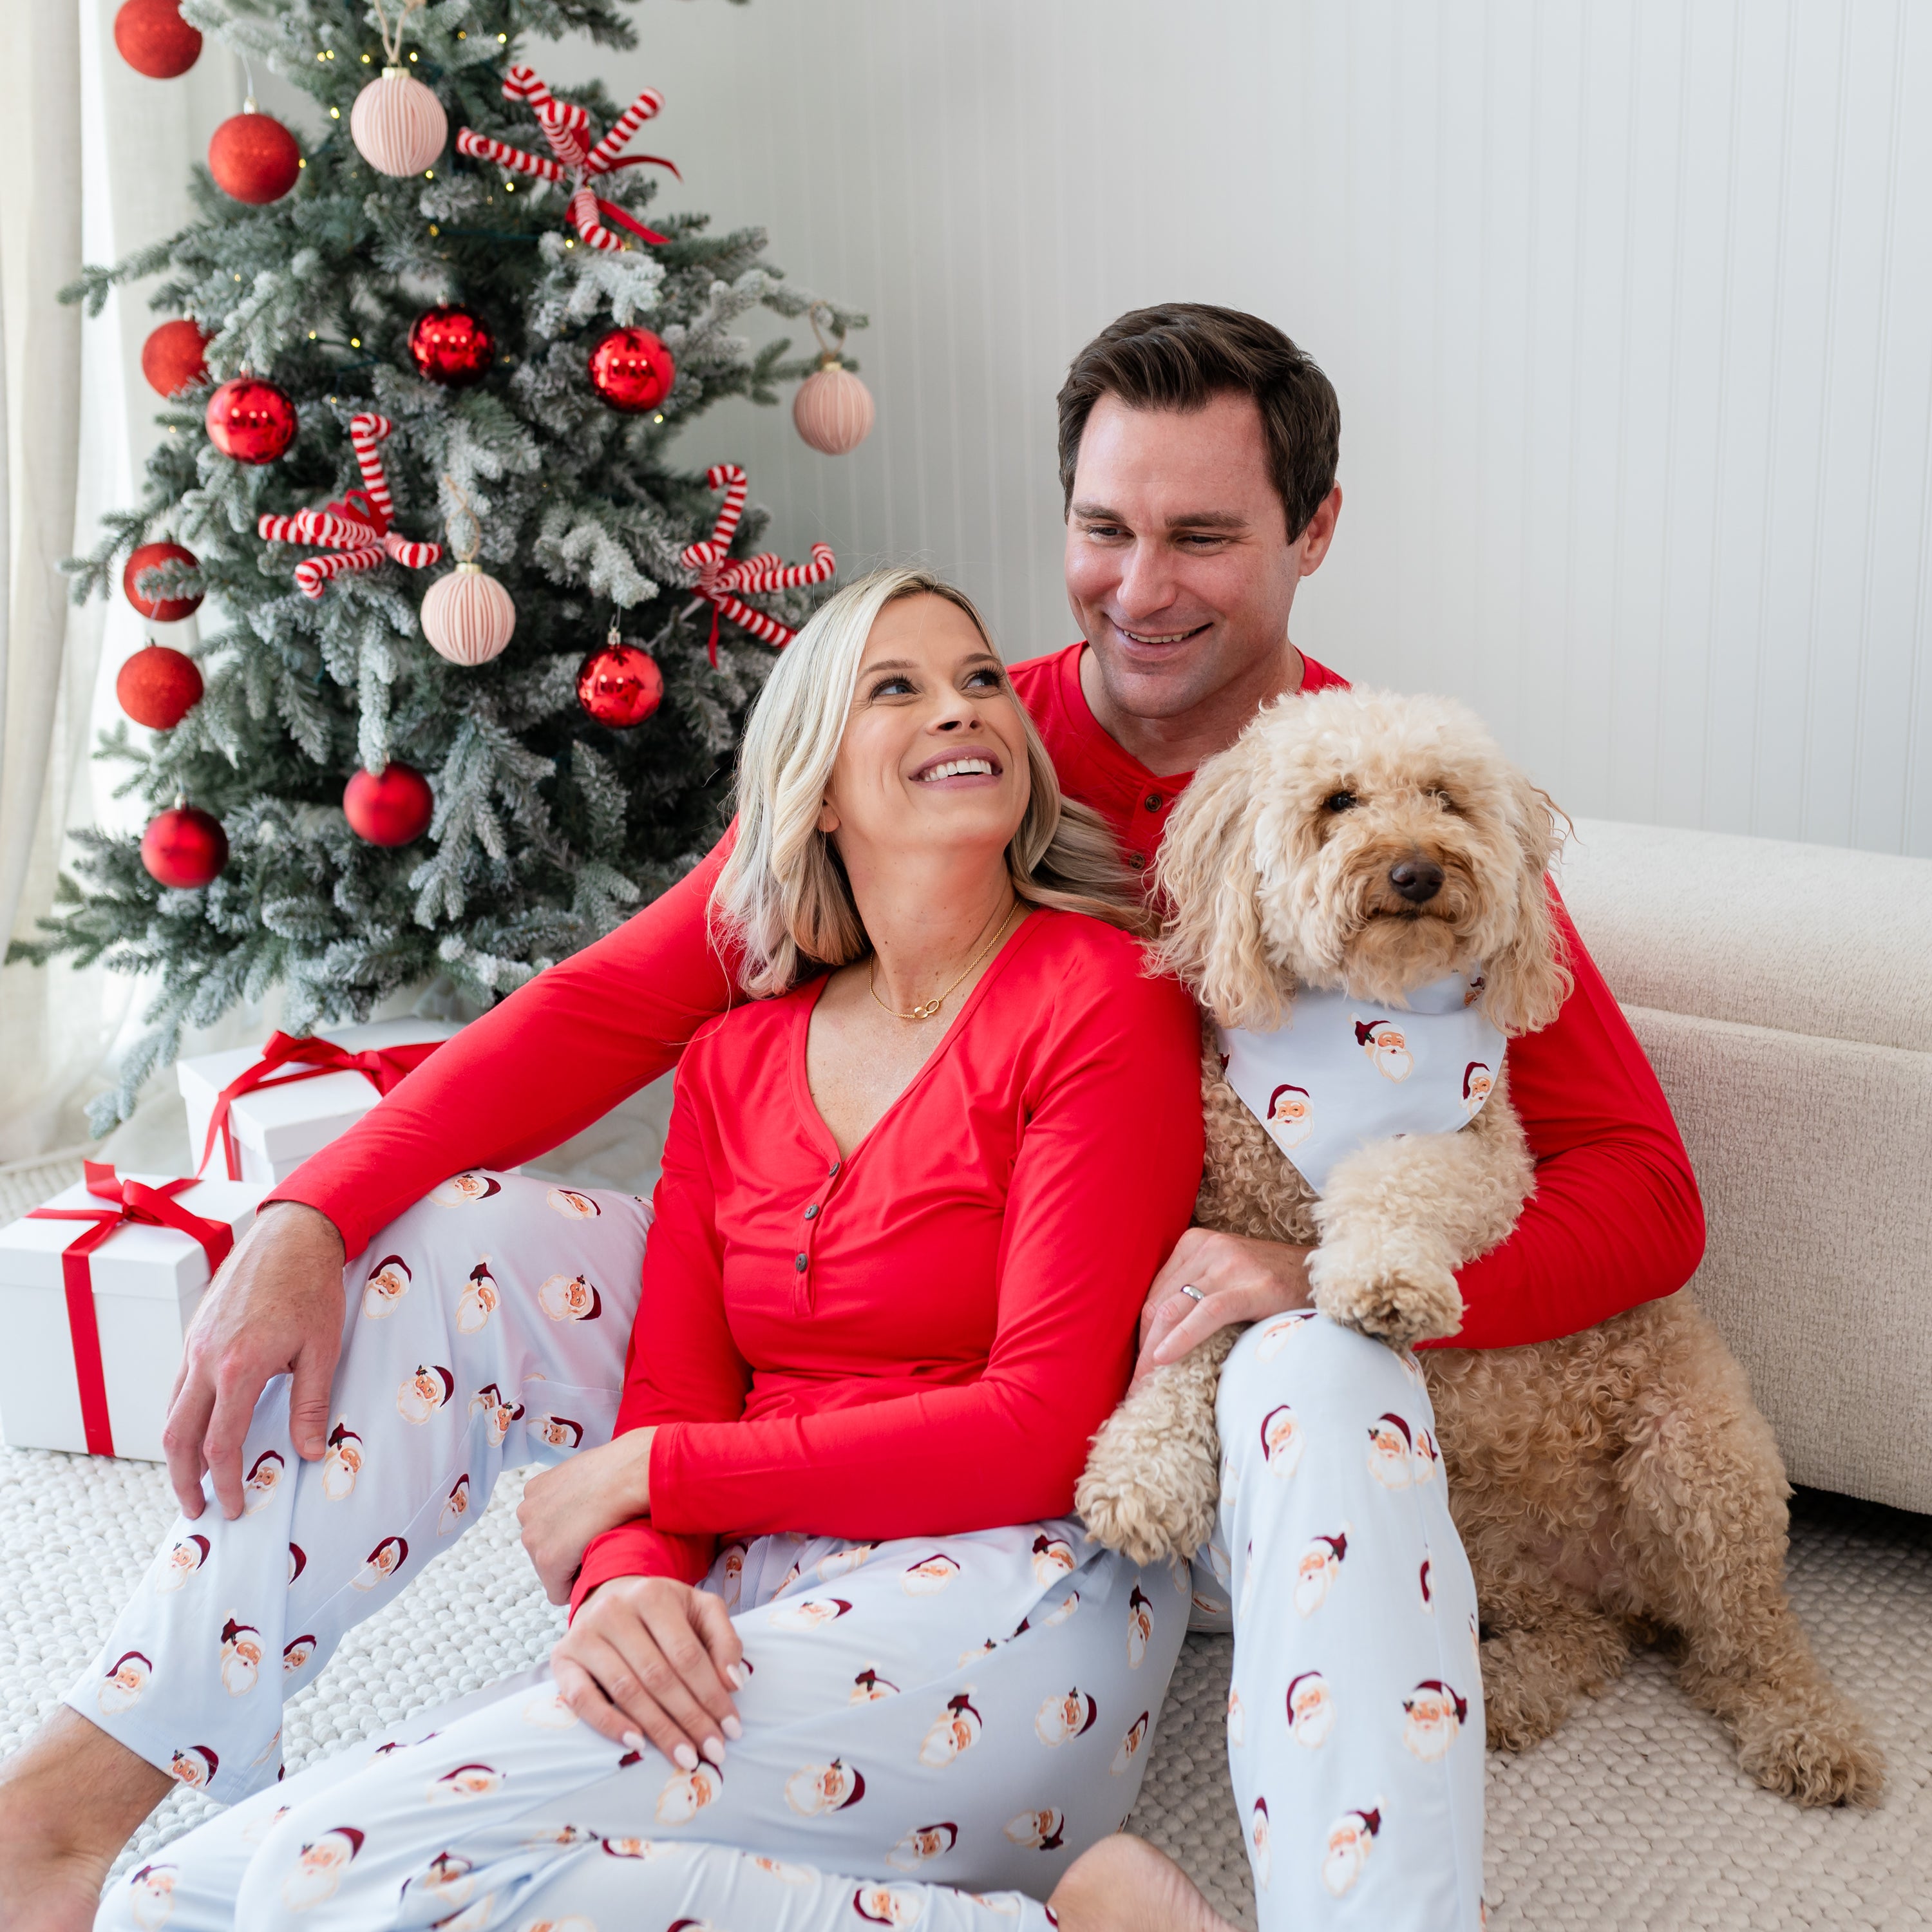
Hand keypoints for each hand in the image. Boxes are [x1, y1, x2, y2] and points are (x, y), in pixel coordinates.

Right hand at [163, 1200, 345, 1519]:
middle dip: (183, 1481)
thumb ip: (310, 1404)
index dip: (225, 1484)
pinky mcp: (194, 1333)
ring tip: (195, 1480)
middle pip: (178, 1437)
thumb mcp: (322, 1349)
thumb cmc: (313, 1288)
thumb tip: (310, 1454)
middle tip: (198, 1510)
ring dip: (179, 1452)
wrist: (292, 1234)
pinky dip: (183, 1417)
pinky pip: (179, 1387)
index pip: (221, 1445)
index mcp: (239, 1367)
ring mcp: (194, 1345)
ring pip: (171, 1412)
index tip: (233, 1508)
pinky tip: (201, 1430)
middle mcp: (205, 1360)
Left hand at [518, 1430, 655, 1605]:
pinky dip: (576, 1587)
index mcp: (535, 1489)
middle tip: (597, 1541)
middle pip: (545, 1548)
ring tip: (599, 1550)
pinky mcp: (548, 1560)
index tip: (590, 1532)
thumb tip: (584, 1505)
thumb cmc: (619, 1468)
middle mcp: (526, 1512)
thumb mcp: (585, 1473)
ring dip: (572, 1567)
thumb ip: (573, 1493)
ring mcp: (533, 1536)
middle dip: (568, 1551)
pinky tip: (596, 1567)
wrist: (629, 1474)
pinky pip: (558, 1591)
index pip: (545, 1526)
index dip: (571, 1535)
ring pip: (550, 1571)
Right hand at [553, 1575, 744, 1764]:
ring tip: (685, 1756)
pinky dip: (609, 1724)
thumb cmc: (662, 1611)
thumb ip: (724, 1639)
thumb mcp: (700, 1610)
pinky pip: (582, 1699)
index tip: (733, 1728)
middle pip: (659, 1676)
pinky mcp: (562, 1659)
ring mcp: (585, 1634)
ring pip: (626, 1691)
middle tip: (714, 1752)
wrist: (609, 1596)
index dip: (712, 1695)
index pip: (687, 1655)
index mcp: (654, 1595)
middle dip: (691, 1719)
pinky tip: (636, 1743)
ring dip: (659, 1729)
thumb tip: (733, 1683)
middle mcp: (615, 1610)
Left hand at [1132, 1227, 1312, 1383]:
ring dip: (1154, 1353)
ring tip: (1144, 1388)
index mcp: (1195, 1244)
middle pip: (1159, 1305)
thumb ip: (1195, 1295)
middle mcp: (1208, 1247)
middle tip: (1134, 1388)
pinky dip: (1182, 1337)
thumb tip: (1156, 1339)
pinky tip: (1163, 1360)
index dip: (1141, 1336)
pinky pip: (1208, 1312)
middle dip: (1142, 1350)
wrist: (1327, 1278)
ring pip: (1175, 1310)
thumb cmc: (1276, 1287)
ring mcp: (1231, 1263)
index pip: (1154, 1295)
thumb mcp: (1228, 1280)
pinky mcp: (1253, 1284)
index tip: (1136, 1370)